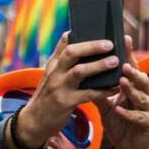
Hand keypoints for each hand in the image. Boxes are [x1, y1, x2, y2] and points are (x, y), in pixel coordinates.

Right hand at [13, 33, 118, 148]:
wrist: (33, 122)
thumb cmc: (47, 98)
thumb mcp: (50, 77)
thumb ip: (62, 63)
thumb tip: (74, 43)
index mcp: (53, 64)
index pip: (64, 43)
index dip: (79, 33)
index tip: (95, 26)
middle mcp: (54, 72)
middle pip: (72, 52)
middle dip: (92, 46)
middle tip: (109, 44)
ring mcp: (59, 87)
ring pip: (80, 71)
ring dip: (99, 65)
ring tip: (115, 61)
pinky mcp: (65, 102)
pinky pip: (88, 94)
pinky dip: (103, 90)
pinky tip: (114, 88)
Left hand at [94, 35, 148, 148]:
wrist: (128, 148)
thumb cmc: (119, 123)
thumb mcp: (106, 106)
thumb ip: (98, 91)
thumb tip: (82, 73)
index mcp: (135, 88)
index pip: (132, 68)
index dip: (129, 54)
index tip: (123, 39)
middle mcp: (145, 95)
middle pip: (141, 79)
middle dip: (132, 71)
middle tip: (123, 62)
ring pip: (142, 96)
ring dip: (131, 89)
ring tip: (122, 81)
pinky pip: (138, 117)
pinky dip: (128, 113)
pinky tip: (118, 109)